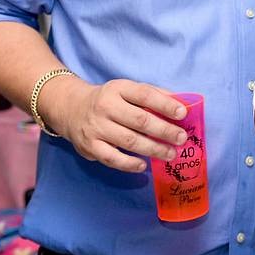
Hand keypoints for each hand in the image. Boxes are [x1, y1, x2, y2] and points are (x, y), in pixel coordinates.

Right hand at [41, 77, 190, 172]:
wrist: (71, 108)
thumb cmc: (110, 100)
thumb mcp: (127, 89)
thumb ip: (152, 94)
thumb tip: (181, 102)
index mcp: (118, 89)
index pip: (145, 95)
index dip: (165, 104)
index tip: (183, 113)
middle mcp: (106, 106)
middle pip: (140, 120)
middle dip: (164, 130)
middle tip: (181, 138)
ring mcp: (96, 127)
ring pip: (129, 141)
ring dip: (153, 149)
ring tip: (170, 154)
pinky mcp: (90, 146)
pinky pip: (112, 158)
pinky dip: (129, 164)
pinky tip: (144, 165)